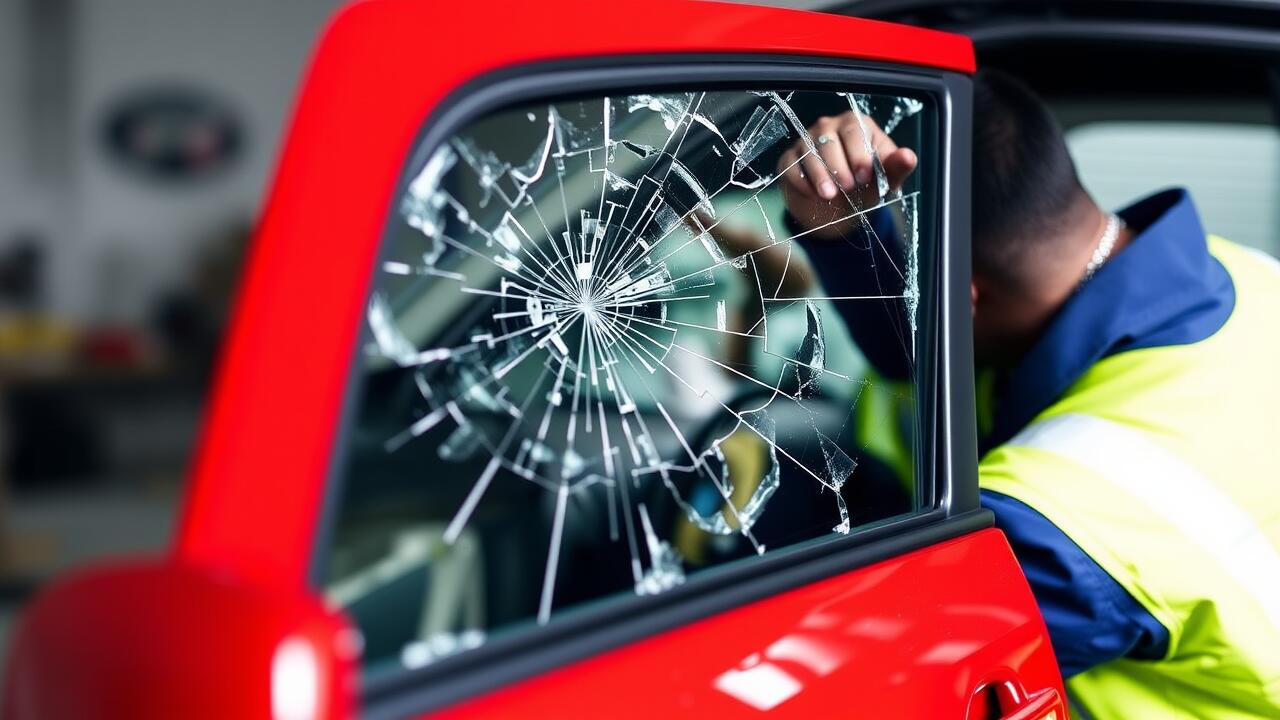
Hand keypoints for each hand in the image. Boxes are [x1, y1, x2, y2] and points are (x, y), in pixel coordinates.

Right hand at [777, 111, 916, 238]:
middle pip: (828, 140)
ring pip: (808, 153)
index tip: (865, 176)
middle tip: (848, 187)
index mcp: (855, 124)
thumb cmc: (864, 183)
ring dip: (819, 175)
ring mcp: (805, 141)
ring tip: (829, 195)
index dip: (859, 154)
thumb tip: (908, 157)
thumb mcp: (884, 178)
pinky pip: (790, 166)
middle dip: (839, 165)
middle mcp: (828, 127)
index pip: (855, 131)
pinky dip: (800, 181)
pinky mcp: (789, 159)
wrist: (837, 203)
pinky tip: (812, 194)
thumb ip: (896, 166)